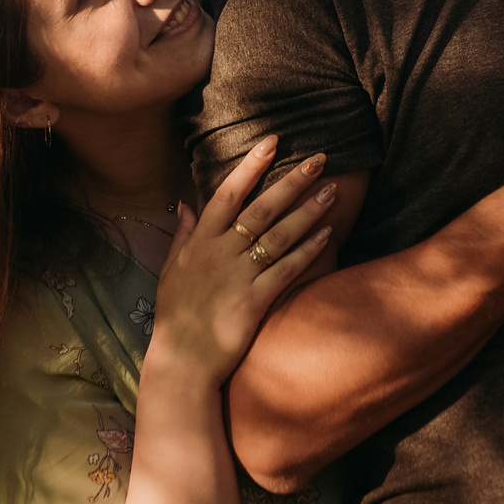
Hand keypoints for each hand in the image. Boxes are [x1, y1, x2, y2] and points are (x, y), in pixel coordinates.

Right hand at [147, 138, 337, 386]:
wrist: (181, 362)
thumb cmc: (176, 315)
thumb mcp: (171, 270)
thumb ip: (183, 235)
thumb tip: (185, 203)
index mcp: (199, 242)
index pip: (226, 194)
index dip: (250, 166)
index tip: (271, 141)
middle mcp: (219, 254)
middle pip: (261, 209)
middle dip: (291, 181)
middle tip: (319, 159)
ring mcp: (238, 277)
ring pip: (279, 235)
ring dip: (308, 211)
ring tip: (332, 191)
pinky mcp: (255, 301)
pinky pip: (286, 270)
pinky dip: (307, 251)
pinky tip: (327, 235)